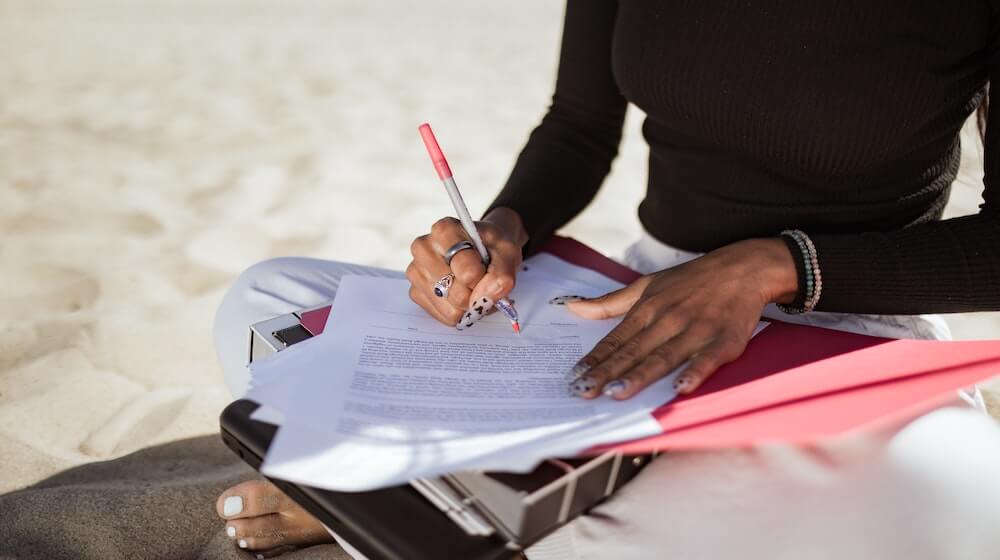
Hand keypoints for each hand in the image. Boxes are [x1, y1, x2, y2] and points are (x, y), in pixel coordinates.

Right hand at [406, 207, 527, 327]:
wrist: (486, 251)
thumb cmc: (493, 249)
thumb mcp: (508, 253)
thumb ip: (501, 275)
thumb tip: (482, 298)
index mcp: (444, 230)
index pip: (465, 270)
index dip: (482, 277)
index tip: (485, 268)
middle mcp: (424, 247)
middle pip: (454, 291)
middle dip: (474, 293)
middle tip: (480, 280)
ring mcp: (416, 270)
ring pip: (449, 307)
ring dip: (468, 305)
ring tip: (472, 287)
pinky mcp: (416, 291)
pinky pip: (443, 315)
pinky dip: (459, 312)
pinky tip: (462, 295)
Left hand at [562, 238, 797, 398]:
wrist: (744, 267)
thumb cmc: (692, 280)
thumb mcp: (647, 285)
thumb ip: (610, 302)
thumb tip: (572, 307)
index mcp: (648, 308)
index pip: (615, 339)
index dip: (594, 359)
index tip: (574, 377)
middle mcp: (669, 319)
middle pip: (633, 351)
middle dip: (607, 373)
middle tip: (584, 392)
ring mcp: (696, 330)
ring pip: (663, 356)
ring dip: (640, 375)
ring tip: (617, 394)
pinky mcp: (724, 339)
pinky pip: (707, 359)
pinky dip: (695, 372)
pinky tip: (680, 388)